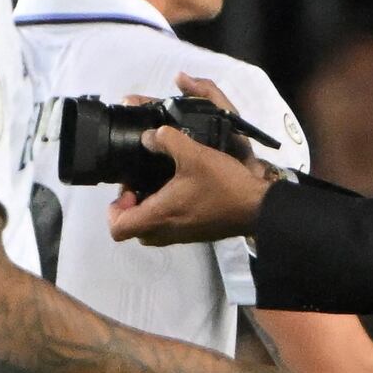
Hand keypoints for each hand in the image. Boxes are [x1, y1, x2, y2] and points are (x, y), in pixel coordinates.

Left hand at [108, 124, 275, 244]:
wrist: (257, 208)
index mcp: (158, 216)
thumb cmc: (223, 185)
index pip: (117, 228)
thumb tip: (148, 136)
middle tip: (139, 183)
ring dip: (147, 208)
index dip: (114, 209)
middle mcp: (164, 232)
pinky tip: (178, 188)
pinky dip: (164, 211)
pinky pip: (167, 227)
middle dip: (129, 206)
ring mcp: (179, 236)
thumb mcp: (195, 154)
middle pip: (131, 227)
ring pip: (149, 228)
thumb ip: (168, 140)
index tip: (128, 187)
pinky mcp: (193, 233)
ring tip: (158, 183)